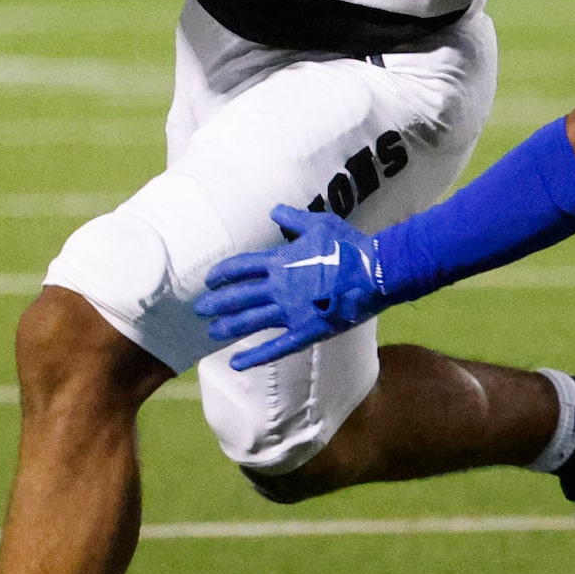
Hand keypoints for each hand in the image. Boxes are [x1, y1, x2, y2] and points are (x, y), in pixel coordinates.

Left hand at [195, 206, 387, 369]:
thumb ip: (293, 219)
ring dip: (228, 327)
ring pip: (250, 321)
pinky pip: (274, 347)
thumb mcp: (320, 224)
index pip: (241, 268)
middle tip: (200, 309)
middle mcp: (279, 288)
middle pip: (238, 296)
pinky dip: (253, 357)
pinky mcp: (305, 331)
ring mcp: (290, 312)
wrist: (373, 274)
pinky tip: (235, 363)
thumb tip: (274, 210)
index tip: (209, 281)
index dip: (222, 274)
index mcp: (281, 262)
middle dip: (217, 303)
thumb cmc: (348, 246)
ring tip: (211, 333)